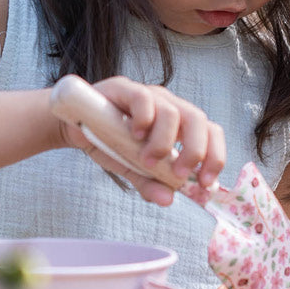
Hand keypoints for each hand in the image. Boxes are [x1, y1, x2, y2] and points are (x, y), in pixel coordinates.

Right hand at [58, 76, 226, 205]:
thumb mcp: (133, 169)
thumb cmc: (110, 143)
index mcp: (179, 124)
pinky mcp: (124, 88)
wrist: (74, 126)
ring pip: (173, 112)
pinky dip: (144, 120)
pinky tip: (135, 136)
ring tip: (148, 161)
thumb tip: (168, 200)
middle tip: (179, 174)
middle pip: (199, 120)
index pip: (211, 132)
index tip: (205, 184)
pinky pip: (143, 98)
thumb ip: (151, 184)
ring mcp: (148, 95)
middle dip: (196, 151)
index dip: (215, 157)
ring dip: (165, 143)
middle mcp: (169, 105)